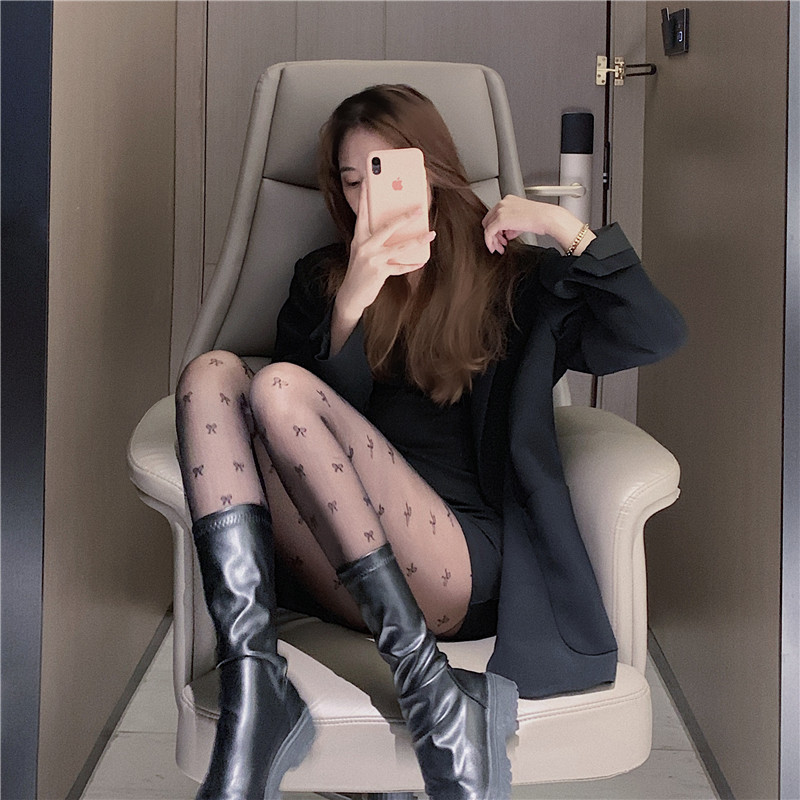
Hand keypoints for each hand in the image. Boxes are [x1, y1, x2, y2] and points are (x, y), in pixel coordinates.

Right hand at [336, 186, 435, 319]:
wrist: (351, 295)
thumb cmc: (360, 270)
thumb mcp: (363, 251)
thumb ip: (374, 239)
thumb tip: (395, 228)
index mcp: (359, 238)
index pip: (363, 213)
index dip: (365, 197)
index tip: (369, 182)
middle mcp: (364, 246)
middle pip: (387, 227)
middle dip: (404, 217)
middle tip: (418, 208)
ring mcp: (372, 259)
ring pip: (398, 247)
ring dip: (417, 240)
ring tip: (431, 234)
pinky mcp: (379, 272)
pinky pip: (399, 267)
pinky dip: (411, 265)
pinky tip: (421, 261)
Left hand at [482, 195, 594, 254]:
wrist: (547, 217)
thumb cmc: (540, 218)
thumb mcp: (522, 220)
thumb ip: (512, 226)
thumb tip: (507, 234)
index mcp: (508, 200)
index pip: (494, 215)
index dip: (496, 229)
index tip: (501, 238)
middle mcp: (503, 203)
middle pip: (489, 221)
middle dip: (493, 235)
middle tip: (499, 244)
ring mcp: (501, 210)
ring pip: (488, 227)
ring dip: (492, 240)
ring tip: (500, 248)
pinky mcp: (500, 219)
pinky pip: (489, 233)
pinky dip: (490, 242)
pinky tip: (495, 248)